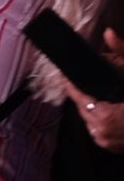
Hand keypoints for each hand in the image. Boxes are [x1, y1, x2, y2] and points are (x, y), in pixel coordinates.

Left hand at [64, 28, 123, 153]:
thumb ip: (123, 53)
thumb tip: (108, 33)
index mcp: (106, 117)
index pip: (78, 97)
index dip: (70, 82)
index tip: (63, 70)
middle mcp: (103, 133)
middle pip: (82, 108)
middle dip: (81, 92)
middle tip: (77, 77)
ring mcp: (109, 143)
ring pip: (89, 119)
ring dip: (90, 105)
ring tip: (90, 89)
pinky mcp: (115, 148)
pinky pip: (99, 129)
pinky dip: (100, 117)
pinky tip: (104, 105)